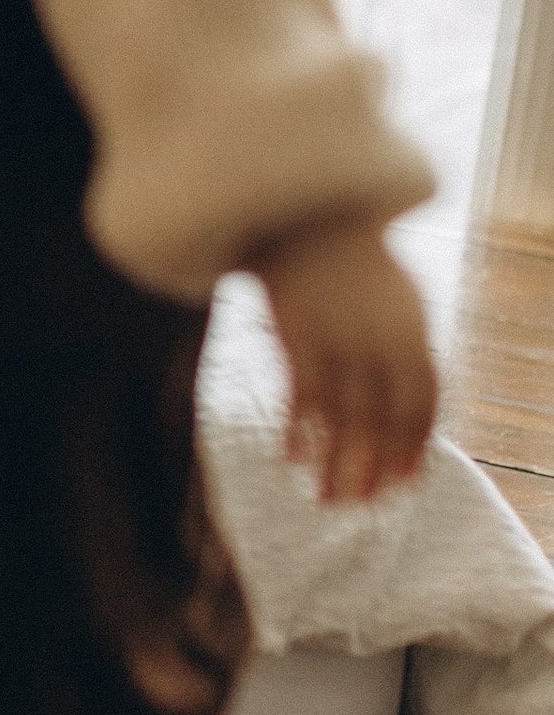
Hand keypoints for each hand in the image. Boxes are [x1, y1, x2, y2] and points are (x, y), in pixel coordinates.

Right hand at [255, 215, 437, 504]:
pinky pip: (301, 395)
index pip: (424, 403)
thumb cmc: (351, 258)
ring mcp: (338, 335)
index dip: (414, 448)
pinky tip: (291, 459)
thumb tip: (413, 406)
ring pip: (342, 417)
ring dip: (335, 463)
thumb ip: (406, 347)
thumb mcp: (396, 297)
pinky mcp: (296, 331)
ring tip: (327, 499)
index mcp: (413, 330)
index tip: (403, 483)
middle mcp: (381, 337)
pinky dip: (298, 431)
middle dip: (373, 468)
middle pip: (383, 419)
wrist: (302, 207)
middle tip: (361, 507)